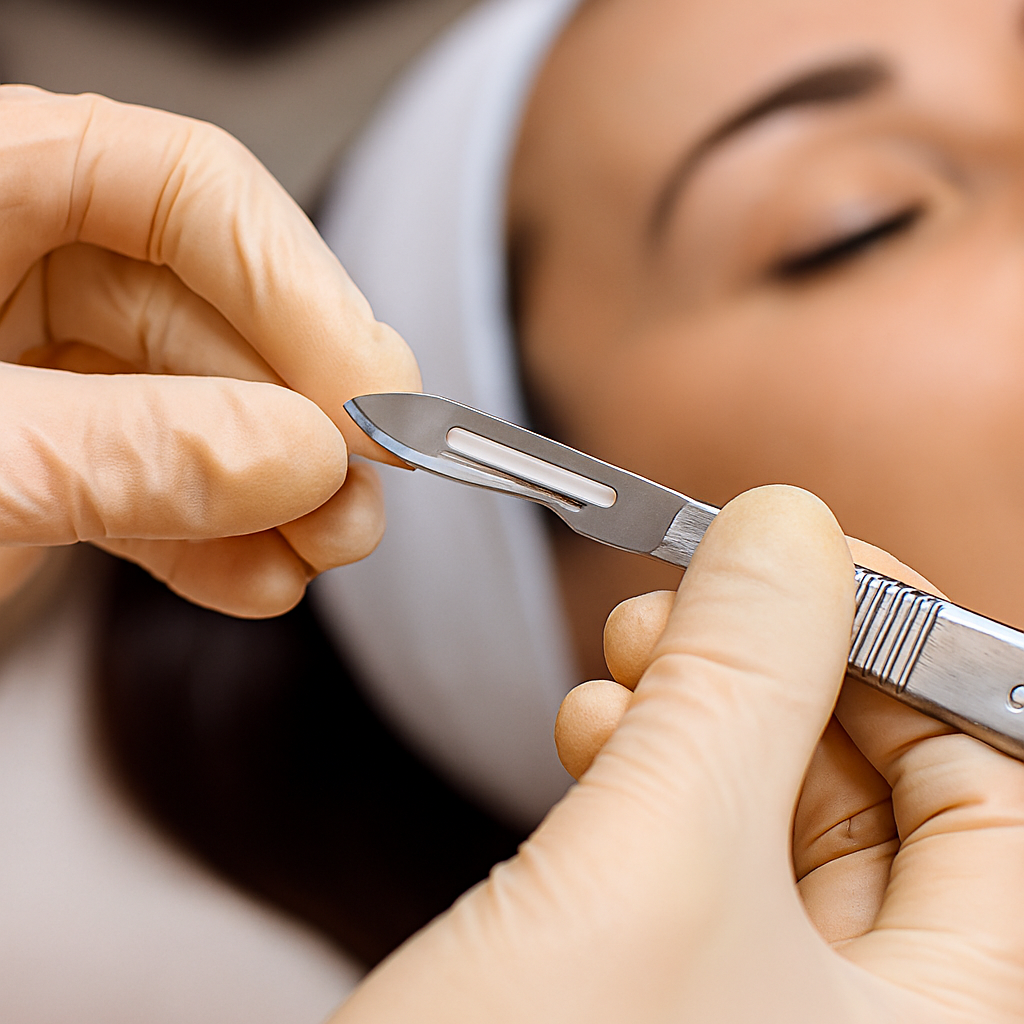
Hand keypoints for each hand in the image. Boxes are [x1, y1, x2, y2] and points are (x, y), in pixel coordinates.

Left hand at [0, 86, 418, 615]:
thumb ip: (128, 450)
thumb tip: (301, 459)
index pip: (188, 188)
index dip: (300, 289)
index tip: (372, 400)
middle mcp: (16, 262)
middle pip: (218, 313)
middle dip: (302, 420)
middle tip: (360, 495)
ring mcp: (37, 366)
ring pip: (204, 408)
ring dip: (280, 492)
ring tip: (330, 547)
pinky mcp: (51, 457)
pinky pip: (156, 484)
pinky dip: (215, 543)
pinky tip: (260, 581)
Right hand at [332, 486, 1023, 1022]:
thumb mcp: (658, 870)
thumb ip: (741, 682)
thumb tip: (790, 526)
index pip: (1003, 794)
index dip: (924, 658)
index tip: (816, 558)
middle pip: (883, 797)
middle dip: (785, 671)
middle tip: (704, 590)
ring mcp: (759, 1018)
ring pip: (771, 818)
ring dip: (701, 709)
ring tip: (626, 650)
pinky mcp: (661, 996)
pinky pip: (690, 858)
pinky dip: (644, 771)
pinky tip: (591, 726)